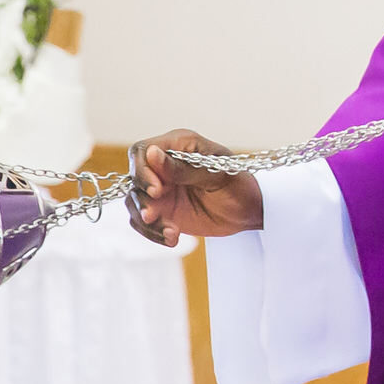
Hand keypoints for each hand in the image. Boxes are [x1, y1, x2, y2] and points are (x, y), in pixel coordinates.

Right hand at [125, 129, 263, 246]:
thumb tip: (151, 154)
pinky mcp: (162, 211)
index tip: (157, 191)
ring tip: (171, 233)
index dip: (142, 171)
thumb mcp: (215, 175)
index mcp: (178, 145)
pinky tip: (172, 238)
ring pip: (135, 202)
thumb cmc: (238, 183)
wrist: (248, 210)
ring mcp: (161, 189)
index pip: (143, 151)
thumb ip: (183, 167)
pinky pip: (144, 222)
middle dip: (142, 199)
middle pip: (134, 178)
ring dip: (147, 221)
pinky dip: (153, 232)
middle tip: (154, 215)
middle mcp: (164, 165)